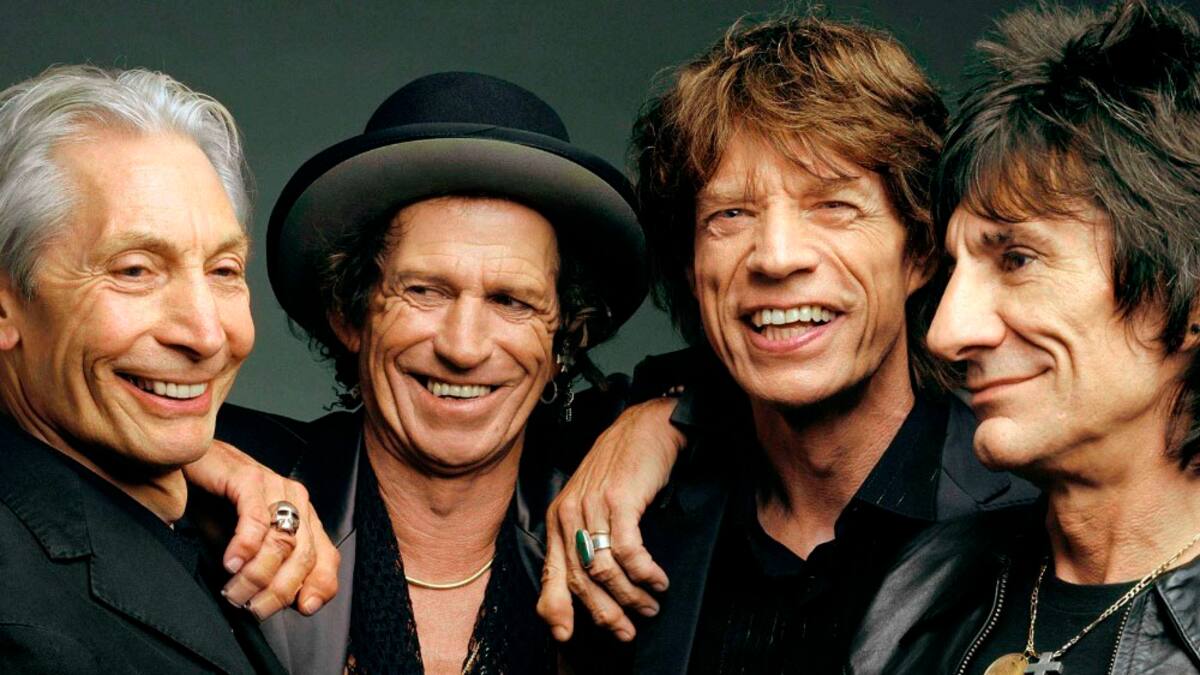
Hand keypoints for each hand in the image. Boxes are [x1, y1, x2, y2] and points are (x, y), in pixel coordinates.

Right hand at [183, 440, 339, 619]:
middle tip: (252, 607)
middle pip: (304, 556)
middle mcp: (296, 500)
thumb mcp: (247, 544)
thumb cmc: (217, 502)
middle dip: (279, 591)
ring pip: (282, 541)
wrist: (192, 462)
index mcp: (303, 515)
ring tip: (234, 591)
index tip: (304, 608)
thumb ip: (264, 567)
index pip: (327, 556)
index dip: (320, 585)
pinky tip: (231, 563)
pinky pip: (256, 519)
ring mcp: (275, 486)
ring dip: (257, 575)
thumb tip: (271, 603)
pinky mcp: (249, 477)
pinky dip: (244, 547)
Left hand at [537, 397, 683, 641]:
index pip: (552, 573)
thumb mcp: (593, 502)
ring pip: (604, 568)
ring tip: (650, 606)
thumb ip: (584, 539)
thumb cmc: (622, 466)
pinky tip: (657, 579)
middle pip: (581, 579)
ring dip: (630, 595)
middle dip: (605, 612)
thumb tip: (590, 583)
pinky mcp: (619, 499)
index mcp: (558, 518)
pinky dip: (644, 571)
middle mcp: (569, 513)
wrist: (645, 426)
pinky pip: (628, 549)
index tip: (566, 636)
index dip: (556, 609)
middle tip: (627, 630)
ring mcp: (592, 505)